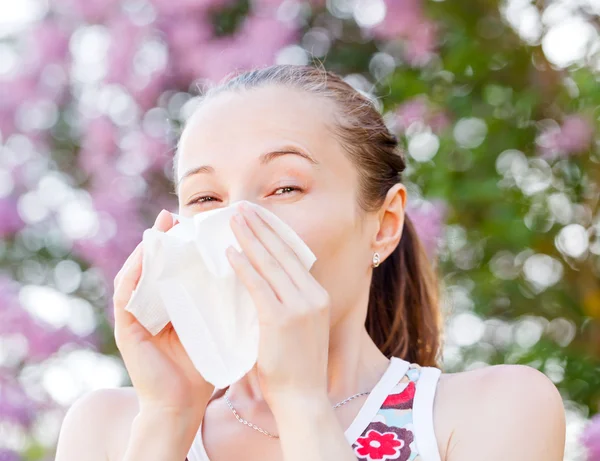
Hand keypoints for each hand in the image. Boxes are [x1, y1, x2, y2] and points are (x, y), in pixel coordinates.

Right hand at [112, 210, 214, 415]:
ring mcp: (136, 317)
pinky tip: (145, 257)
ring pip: (136, 274)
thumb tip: (248, 270)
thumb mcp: (214, 324)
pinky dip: (134, 274)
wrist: (184, 404)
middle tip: (173, 216)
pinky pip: (126, 295)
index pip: (173, 267)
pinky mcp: (126, 329)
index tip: (195, 223)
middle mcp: (151, 306)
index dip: (181, 245)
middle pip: (153, 265)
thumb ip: (220, 301)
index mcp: (171, 303)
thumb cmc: (203, 364)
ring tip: (159, 228)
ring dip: (146, 250)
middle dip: (161, 239)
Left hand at [226, 203, 330, 407]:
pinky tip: (230, 253)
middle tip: (242, 208)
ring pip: (270, 263)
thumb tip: (263, 283)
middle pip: (283, 252)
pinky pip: (258, 285)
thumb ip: (285, 303)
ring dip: (249, 238)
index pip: (294, 256)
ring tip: (233, 219)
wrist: (303, 399)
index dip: (274, 233)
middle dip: (261, 226)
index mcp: (317, 295)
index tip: (258, 217)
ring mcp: (299, 306)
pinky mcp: (281, 319)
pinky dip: (243, 267)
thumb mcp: (298, 328)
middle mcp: (312, 295)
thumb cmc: (295, 367)